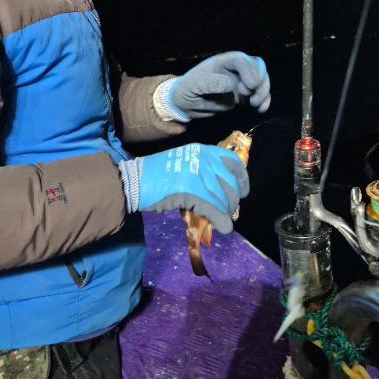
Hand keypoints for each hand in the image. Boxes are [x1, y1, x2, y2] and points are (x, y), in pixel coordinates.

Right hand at [119, 144, 248, 233]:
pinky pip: (214, 209)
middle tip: (227, 212)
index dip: (242, 179)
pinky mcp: (192, 190)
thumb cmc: (156, 174)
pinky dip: (221, 221)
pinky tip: (223, 228)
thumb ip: (203, 171)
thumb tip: (222, 192)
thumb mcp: (184, 162)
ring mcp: (197, 173)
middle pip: (230, 184)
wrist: (135, 181)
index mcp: (202, 150)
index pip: (233, 162)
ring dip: (225, 214)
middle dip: (232, 202)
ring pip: (223, 199)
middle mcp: (203, 159)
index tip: (243, 191)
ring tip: (221, 221)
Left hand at [168, 52, 270, 119]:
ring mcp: (240, 82)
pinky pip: (258, 94)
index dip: (249, 70)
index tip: (250, 86)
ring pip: (260, 80)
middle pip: (256, 68)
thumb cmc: (186, 90)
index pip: (240, 60)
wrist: (185, 105)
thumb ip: (210, 83)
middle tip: (253, 97)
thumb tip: (231, 84)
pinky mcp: (243, 95)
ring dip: (263, 91)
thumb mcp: (194, 85)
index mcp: (222, 62)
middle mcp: (234, 70)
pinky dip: (264, 100)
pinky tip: (261, 109)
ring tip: (256, 104)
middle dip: (260, 81)